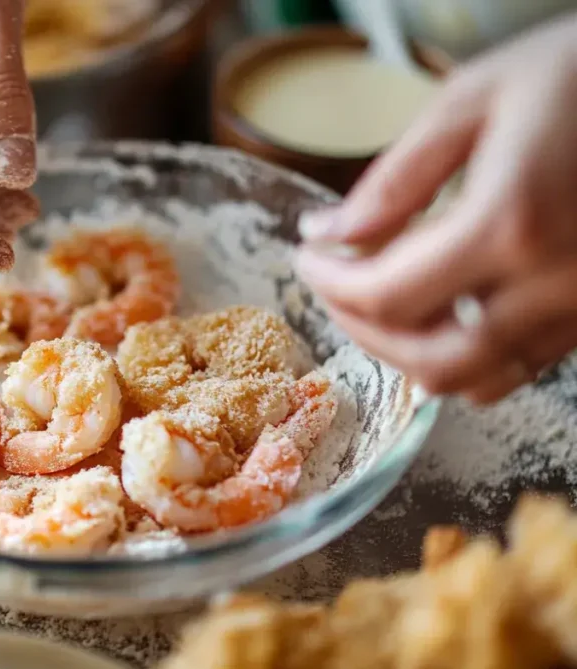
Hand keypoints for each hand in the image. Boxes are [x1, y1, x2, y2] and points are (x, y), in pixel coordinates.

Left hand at [295, 14, 576, 403]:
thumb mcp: (472, 99)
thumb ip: (396, 179)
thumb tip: (332, 232)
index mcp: (511, 222)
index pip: (387, 296)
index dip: (330, 286)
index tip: (307, 258)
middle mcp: (552, 282)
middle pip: (426, 358)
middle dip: (360, 329)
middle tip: (332, 285)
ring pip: (473, 378)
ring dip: (407, 353)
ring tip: (376, 302)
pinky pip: (518, 367)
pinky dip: (462, 356)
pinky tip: (439, 313)